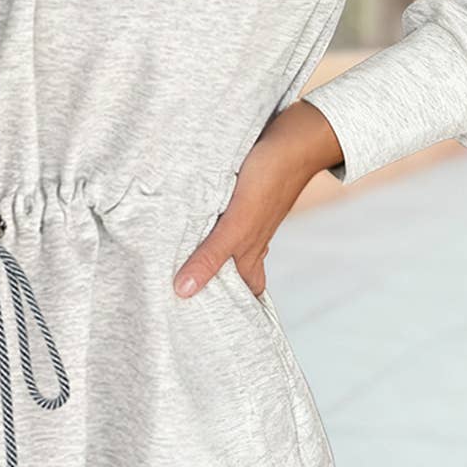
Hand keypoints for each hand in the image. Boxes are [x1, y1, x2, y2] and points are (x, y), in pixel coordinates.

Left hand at [173, 100, 342, 297]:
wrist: (294, 137)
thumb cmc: (268, 181)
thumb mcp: (235, 225)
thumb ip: (210, 257)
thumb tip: (183, 292)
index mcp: (249, 253)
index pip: (245, 294)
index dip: (232, 311)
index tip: (205, 328)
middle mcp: (248, 239)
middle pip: (231, 271)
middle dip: (211, 284)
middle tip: (180, 297)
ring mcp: (245, 216)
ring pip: (224, 244)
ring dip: (203, 252)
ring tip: (173, 262)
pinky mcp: (239, 194)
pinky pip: (219, 217)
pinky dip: (205, 223)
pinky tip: (186, 218)